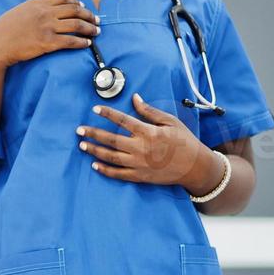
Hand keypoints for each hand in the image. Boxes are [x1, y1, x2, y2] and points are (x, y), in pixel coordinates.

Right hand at [0, 0, 99, 68]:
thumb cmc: (3, 30)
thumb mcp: (18, 11)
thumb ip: (33, 8)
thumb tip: (44, 7)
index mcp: (37, 3)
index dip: (77, 2)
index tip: (83, 6)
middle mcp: (44, 12)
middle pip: (74, 10)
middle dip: (89, 15)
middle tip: (96, 20)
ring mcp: (47, 27)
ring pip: (76, 25)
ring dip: (90, 28)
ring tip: (96, 32)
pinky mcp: (47, 42)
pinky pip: (70, 41)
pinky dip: (82, 42)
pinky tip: (87, 44)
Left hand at [76, 92, 207, 186]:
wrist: (194, 166)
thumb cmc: (183, 141)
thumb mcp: (169, 121)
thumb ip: (149, 111)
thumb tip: (135, 98)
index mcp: (148, 132)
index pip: (122, 120)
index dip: (107, 113)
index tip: (95, 108)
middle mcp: (140, 148)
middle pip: (110, 139)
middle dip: (92, 134)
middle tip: (79, 130)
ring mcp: (138, 164)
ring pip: (110, 157)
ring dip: (94, 151)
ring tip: (82, 146)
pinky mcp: (140, 176)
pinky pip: (118, 174)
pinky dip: (105, 170)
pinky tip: (95, 165)